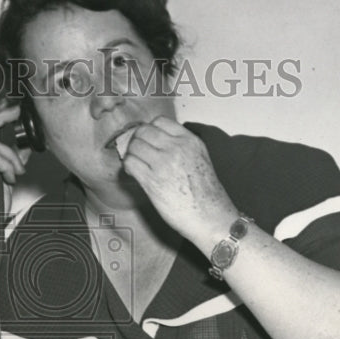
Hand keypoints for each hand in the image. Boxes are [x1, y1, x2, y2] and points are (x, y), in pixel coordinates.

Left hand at [121, 116, 237, 247]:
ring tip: (136, 165)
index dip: (150, 130)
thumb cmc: (206, 195)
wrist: (211, 217)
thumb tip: (156, 144)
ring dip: (131, 155)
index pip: (160, 121)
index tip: (148, 140)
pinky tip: (135, 175)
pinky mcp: (152, 180)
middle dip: (137, 141)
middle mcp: (176, 148)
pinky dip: (129, 167)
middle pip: (143, 131)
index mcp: (190, 141)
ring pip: (134, 146)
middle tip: (137, 153)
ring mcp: (163, 163)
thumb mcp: (200, 159)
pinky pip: (130, 163)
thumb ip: (182, 147)